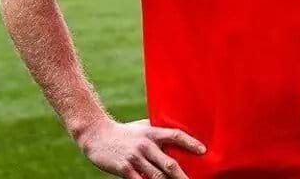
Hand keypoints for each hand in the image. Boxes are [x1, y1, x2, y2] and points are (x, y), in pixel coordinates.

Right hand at [79, 118, 205, 178]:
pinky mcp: (124, 168)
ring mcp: (135, 157)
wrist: (96, 134)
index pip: (175, 135)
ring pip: (157, 176)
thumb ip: (157, 131)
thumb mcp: (142, 127)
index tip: (203, 151)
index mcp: (152, 133)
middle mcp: (145, 145)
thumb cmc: (123, 132)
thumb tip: (176, 136)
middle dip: (182, 175)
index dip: (190, 143)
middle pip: (169, 163)